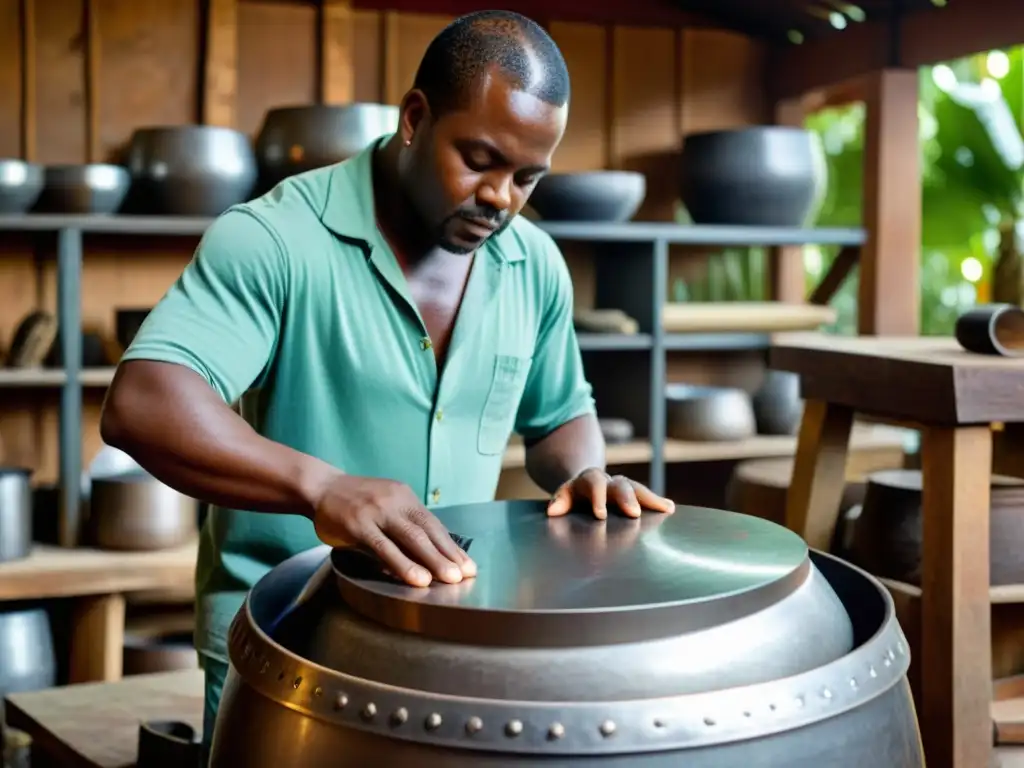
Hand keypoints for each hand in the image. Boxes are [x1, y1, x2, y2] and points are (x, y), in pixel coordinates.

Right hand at [312, 474, 475, 587]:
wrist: (321, 486)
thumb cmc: (355, 501)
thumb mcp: (386, 504)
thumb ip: (404, 524)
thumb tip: (428, 555)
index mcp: (405, 497)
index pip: (434, 525)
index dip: (451, 546)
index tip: (467, 565)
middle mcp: (396, 502)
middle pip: (428, 531)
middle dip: (448, 555)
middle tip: (465, 575)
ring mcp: (377, 512)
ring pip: (411, 539)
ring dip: (432, 561)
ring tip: (448, 579)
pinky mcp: (359, 525)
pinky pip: (384, 547)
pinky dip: (403, 563)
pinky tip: (416, 577)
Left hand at [546, 468, 675, 519]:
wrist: (585, 485)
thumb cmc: (573, 496)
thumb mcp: (564, 496)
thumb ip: (560, 502)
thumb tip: (552, 511)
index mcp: (590, 480)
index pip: (594, 485)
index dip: (598, 499)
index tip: (601, 515)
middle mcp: (609, 481)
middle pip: (620, 485)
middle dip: (627, 498)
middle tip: (634, 513)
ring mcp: (623, 487)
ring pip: (637, 489)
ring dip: (650, 499)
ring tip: (665, 509)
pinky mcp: (634, 494)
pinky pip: (647, 497)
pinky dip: (658, 502)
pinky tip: (670, 509)